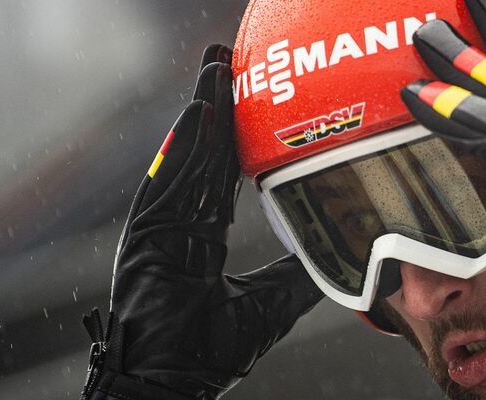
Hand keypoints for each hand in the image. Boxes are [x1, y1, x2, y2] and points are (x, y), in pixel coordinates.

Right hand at [81, 45, 322, 399]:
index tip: (248, 104)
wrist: (174, 382)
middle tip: (224, 66)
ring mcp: (160, 231)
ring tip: (214, 76)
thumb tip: (343, 252)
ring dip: (201, 119)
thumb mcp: (271, 303)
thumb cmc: (212, 352)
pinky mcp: (142, 240)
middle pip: (201, 160)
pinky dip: (180, 152)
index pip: (222, 179)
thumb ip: (299, 273)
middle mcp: (180, 228)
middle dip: (215, 112)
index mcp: (202, 239)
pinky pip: (165, 187)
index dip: (235, 140)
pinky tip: (196, 118)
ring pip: (184, 165)